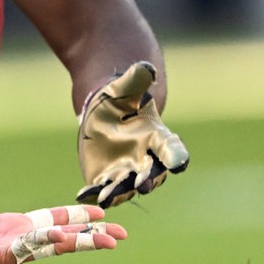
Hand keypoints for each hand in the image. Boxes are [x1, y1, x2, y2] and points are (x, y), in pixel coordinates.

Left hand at [0, 162, 125, 263]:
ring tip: (109, 240)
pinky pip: (31, 248)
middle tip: (121, 234)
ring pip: (56, 244)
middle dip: (92, 235)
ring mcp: (12, 250)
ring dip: (82, 241)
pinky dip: (50, 241)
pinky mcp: (2, 256)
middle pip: (65, 235)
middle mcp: (19, 239)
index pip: (53, 219)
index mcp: (13, 225)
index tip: (100, 212)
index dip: (75, 216)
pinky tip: (68, 236)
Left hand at [76, 61, 189, 207]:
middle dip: (148, 180)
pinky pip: (101, 187)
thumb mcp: (126, 87)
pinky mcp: (106, 178)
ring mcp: (127, 172)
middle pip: (152, 174)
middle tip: (144, 184)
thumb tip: (146, 66)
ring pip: (126, 186)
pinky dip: (93, 192)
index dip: (177, 157)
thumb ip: (137, 80)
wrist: (104, 115)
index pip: (173, 150)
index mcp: (159, 138)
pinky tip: (83, 195)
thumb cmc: (122, 99)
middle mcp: (147, 161)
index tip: (180, 164)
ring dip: (118, 193)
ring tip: (107, 197)